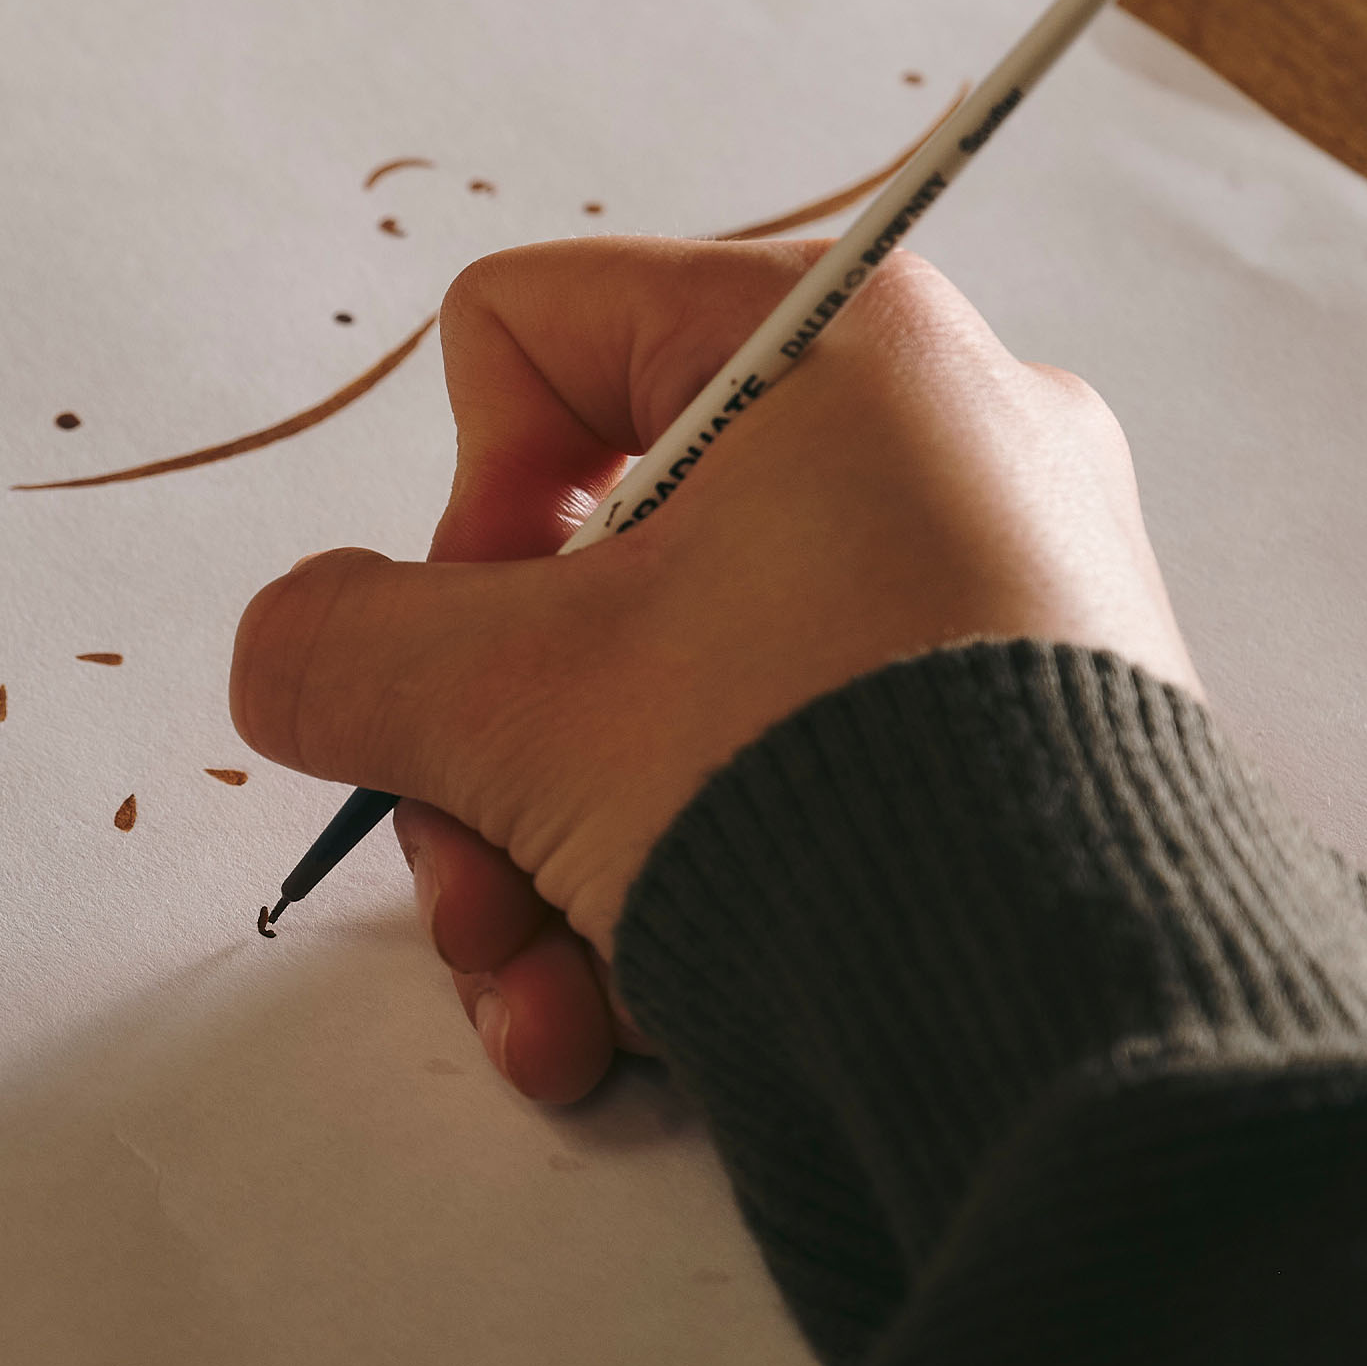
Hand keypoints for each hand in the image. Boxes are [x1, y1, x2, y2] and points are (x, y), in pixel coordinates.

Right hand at [230, 238, 1195, 1101]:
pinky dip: (678, 897)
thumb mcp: (509, 709)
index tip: (483, 659)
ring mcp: (985, 598)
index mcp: (833, 344)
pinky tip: (624, 1030)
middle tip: (473, 892)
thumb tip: (293, 655)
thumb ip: (341, 650)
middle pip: (582, 565)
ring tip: (546, 1007)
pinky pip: (781, 777)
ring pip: (662, 702)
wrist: (1073, 1024)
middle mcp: (927, 441)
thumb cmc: (808, 790)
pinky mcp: (1012, 745)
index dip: (457, 507)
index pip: (531, 335)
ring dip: (552, 866)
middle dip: (486, 763)